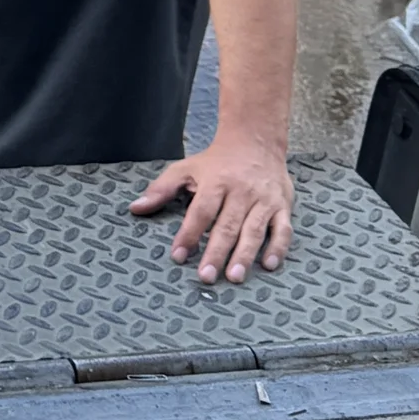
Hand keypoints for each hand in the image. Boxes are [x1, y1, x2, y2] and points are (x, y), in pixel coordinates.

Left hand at [131, 136, 293, 282]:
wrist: (256, 142)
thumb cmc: (216, 162)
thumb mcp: (186, 169)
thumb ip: (161, 189)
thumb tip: (135, 208)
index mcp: (216, 182)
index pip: (201, 212)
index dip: (189, 234)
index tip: (178, 256)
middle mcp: (242, 192)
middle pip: (227, 225)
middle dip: (216, 253)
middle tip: (206, 278)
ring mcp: (264, 200)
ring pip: (254, 230)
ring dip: (245, 255)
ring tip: (235, 278)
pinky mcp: (283, 206)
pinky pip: (283, 229)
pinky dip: (278, 248)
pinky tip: (268, 266)